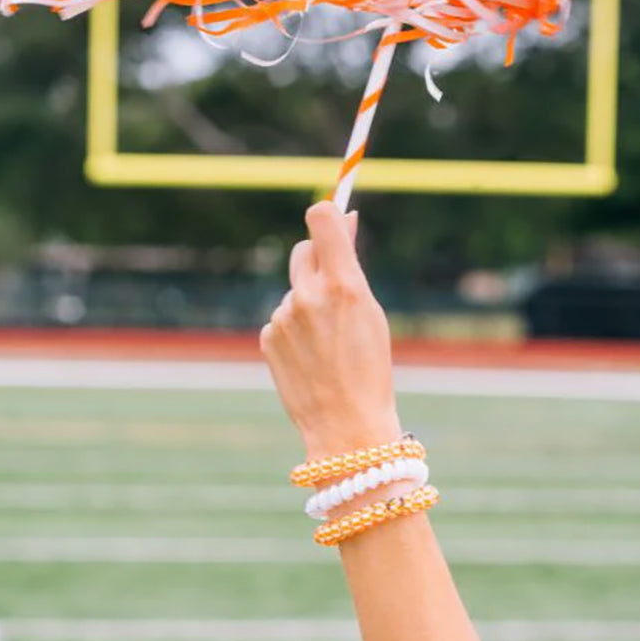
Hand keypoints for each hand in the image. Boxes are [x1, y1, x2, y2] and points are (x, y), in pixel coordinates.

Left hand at [260, 201, 401, 459]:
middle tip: (336, 280)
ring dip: (308, 301)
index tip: (336, 221)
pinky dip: (295, 328)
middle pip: (304, 249)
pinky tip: (312, 355)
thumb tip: (344, 221)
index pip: (320, 218)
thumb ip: (351, 266)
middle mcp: (308, 295)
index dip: (327, 214)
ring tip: (329, 341)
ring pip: (294, 289)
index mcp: (343, 285)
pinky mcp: (269, 337)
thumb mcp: (371, 311)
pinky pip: (282, 317)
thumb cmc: (370, 368)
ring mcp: (284, 316)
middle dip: (318, 257)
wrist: (346, 425)